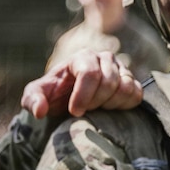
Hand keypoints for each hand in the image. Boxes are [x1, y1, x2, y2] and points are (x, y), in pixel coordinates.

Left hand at [21, 50, 143, 118]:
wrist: (68, 97)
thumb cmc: (53, 95)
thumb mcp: (35, 96)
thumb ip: (33, 100)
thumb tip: (40, 111)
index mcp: (82, 57)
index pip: (89, 73)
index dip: (83, 96)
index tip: (74, 112)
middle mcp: (104, 59)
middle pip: (109, 82)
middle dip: (95, 102)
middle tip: (83, 110)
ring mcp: (120, 69)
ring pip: (125, 88)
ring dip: (109, 105)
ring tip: (95, 109)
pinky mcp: (131, 81)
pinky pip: (136, 94)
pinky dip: (124, 105)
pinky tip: (109, 109)